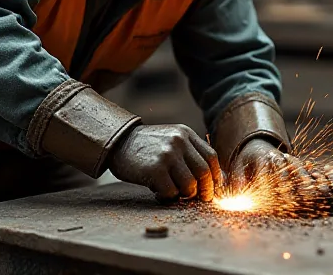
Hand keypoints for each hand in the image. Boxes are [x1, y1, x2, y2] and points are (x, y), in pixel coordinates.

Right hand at [107, 124, 221, 201]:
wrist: (117, 142)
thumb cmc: (146, 148)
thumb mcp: (170, 140)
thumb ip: (189, 153)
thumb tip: (212, 179)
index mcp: (185, 134)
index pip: (211, 157)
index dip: (216, 177)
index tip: (212, 188)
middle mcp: (179, 142)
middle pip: (204, 173)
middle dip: (205, 191)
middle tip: (199, 199)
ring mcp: (167, 155)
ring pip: (190, 186)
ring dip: (184, 195)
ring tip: (172, 192)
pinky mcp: (155, 169)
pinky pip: (171, 193)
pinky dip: (167, 197)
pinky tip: (158, 192)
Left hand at [229, 138, 332, 198]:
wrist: (256, 145)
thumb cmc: (246, 163)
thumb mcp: (237, 171)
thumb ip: (238, 184)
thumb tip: (235, 198)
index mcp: (262, 158)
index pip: (272, 173)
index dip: (279, 185)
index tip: (285, 198)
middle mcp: (280, 158)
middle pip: (293, 172)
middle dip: (302, 185)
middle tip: (311, 197)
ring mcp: (293, 161)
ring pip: (307, 171)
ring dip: (317, 182)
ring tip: (327, 193)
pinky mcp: (302, 165)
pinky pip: (315, 171)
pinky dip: (325, 179)